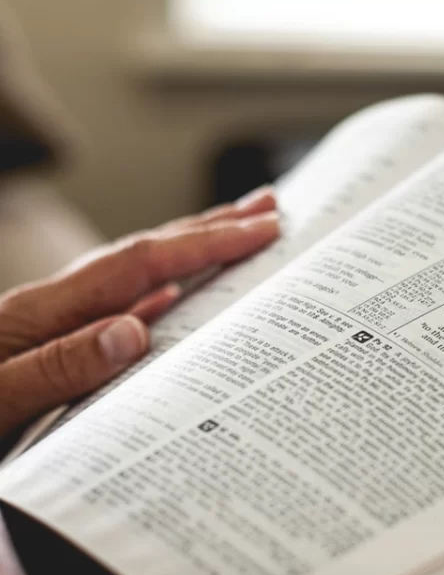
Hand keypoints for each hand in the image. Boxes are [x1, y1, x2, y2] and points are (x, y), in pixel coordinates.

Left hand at [0, 187, 278, 436]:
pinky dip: (159, 292)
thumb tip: (137, 328)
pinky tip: (178, 297)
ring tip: (237, 232)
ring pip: (139, 274)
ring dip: (191, 249)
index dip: (203, 243)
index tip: (259, 228)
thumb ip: (58, 367)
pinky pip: (122, 307)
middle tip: (268, 207)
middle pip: (146, 251)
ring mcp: (57, 323)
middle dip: (211, 227)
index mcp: (44, 314)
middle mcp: (56, 307)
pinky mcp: (55, 344)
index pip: (140, 266)